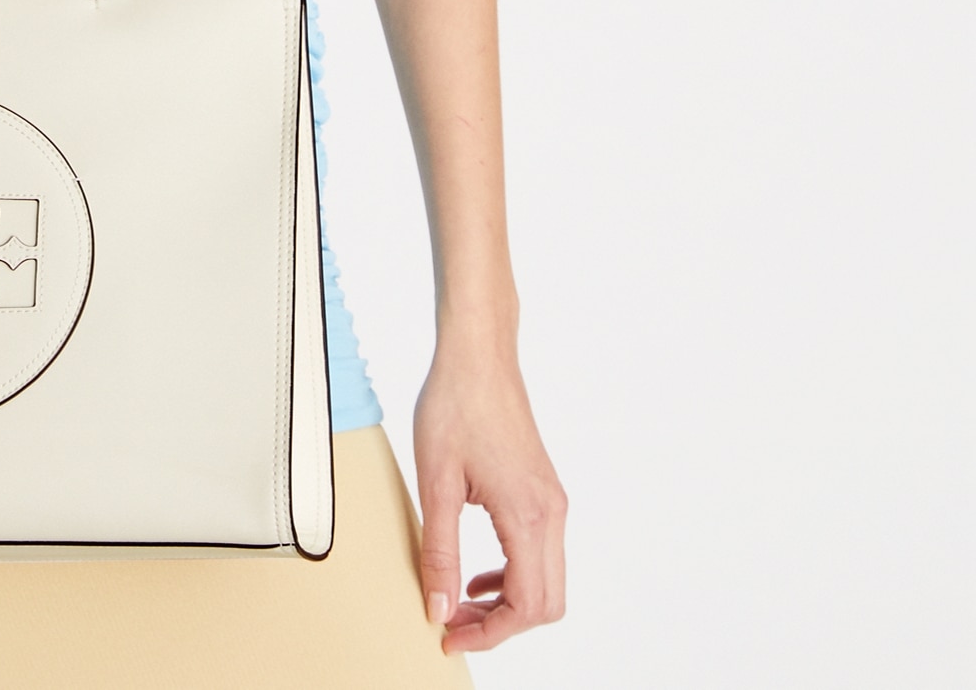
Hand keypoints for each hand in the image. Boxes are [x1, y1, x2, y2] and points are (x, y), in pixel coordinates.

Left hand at [413, 343, 566, 654]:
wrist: (479, 353)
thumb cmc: (455, 405)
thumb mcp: (436, 481)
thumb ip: (440, 551)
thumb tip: (439, 608)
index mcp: (528, 514)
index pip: (527, 605)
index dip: (490, 633)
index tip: (450, 636)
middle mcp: (551, 513)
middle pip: (546, 603)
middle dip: (500, 624)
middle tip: (452, 622)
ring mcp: (552, 501)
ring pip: (546, 580)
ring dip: (506, 601)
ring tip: (457, 600)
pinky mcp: (543, 490)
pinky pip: (539, 553)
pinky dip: (511, 574)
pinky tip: (475, 570)